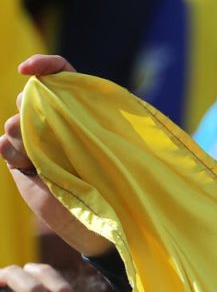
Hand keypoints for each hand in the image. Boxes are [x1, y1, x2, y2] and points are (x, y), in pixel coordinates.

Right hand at [2, 56, 114, 257]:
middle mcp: (60, 123)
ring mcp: (40, 144)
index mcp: (86, 111)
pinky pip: (4, 146)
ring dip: (23, 132)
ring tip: (43, 157)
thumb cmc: (129, 189)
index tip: (29, 70)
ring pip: (14, 121)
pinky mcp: (24, 165)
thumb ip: (101, 123)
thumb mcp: (124, 150)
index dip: (46, 65)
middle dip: (32, 104)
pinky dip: (11, 150)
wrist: (112, 226)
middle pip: (31, 95)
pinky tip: (25, 163)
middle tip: (52, 130)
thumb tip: (71, 109)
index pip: (61, 72)